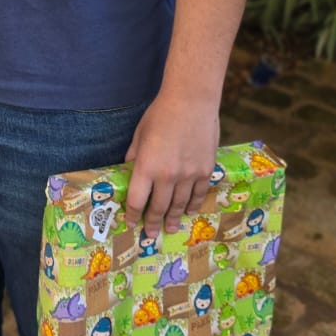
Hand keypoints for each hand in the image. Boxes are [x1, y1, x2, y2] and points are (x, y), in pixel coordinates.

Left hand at [124, 95, 218, 240]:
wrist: (191, 101)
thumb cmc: (160, 115)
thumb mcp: (139, 136)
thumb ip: (134, 157)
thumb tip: (130, 172)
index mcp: (146, 167)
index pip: (136, 200)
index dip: (132, 214)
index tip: (130, 223)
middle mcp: (167, 176)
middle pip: (158, 207)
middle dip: (152, 223)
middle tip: (150, 234)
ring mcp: (188, 175)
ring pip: (179, 204)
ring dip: (172, 218)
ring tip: (169, 229)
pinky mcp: (205, 170)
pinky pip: (197, 194)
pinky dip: (192, 205)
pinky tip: (188, 211)